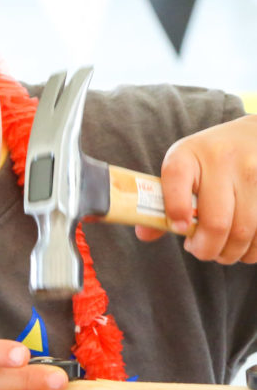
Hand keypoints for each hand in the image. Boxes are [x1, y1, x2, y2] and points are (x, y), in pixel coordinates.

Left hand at [136, 114, 256, 263]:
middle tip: (201, 251)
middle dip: (206, 249)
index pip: (175, 179)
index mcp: (187, 154)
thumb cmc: (208, 160)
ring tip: (223, 252)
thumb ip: (163, 201)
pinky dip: (253, 250)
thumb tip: (144, 234)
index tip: (180, 229)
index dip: (175, 211)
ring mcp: (255, 172)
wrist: (254, 135)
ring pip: (244, 232)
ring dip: (231, 253)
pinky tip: (244, 246)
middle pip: (216, 223)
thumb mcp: (182, 167)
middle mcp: (222, 159)